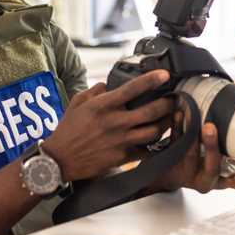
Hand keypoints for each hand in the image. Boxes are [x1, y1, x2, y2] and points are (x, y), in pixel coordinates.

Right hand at [42, 71, 175, 181]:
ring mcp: (120, 141)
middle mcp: (115, 122)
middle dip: (168, 103)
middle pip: (152, 111)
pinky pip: (146, 150)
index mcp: (104, 106)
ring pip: (154, 132)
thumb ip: (95, 91)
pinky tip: (159, 139)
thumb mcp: (77, 103)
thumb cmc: (68, 130)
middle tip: (175, 99)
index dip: (151, 80)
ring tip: (170, 118)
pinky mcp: (122, 157)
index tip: (164, 75)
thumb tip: (107, 85)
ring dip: (166, 124)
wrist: (60, 159)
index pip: (133, 89)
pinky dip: (154, 145)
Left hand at [150, 113, 234, 193]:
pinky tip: (178, 114)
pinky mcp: (172, 160)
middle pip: (211, 166)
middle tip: (210, 127)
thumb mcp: (218, 168)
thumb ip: (232, 156)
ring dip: (192, 133)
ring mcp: (187, 171)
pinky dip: (177, 127)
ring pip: (190, 154)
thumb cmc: (200, 168)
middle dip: (212, 146)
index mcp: (219, 181)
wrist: (169, 176)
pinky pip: (174, 143)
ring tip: (192, 115)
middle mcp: (204, 179)